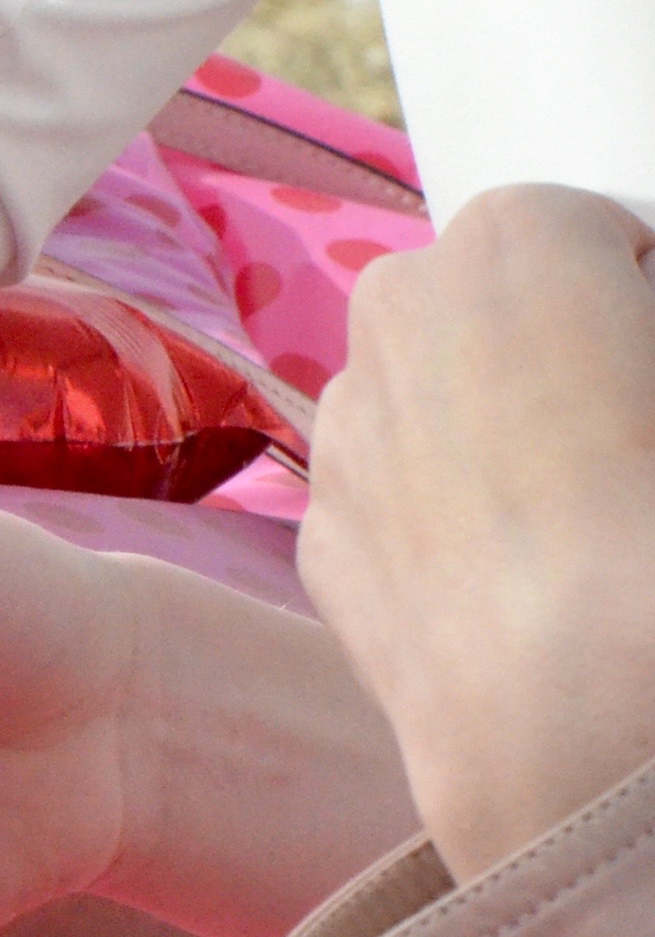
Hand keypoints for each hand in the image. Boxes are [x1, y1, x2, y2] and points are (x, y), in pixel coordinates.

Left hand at [305, 185, 654, 878]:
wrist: (576, 702)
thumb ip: (648, 327)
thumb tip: (621, 376)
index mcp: (515, 237)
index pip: (597, 234)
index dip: (643, 302)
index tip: (654, 362)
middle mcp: (396, 308)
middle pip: (490, 309)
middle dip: (547, 353)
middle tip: (619, 438)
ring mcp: (341, 425)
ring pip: (425, 403)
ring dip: (484, 435)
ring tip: (567, 525)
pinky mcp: (315, 531)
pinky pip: (390, 501)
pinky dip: (436, 525)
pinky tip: (503, 590)